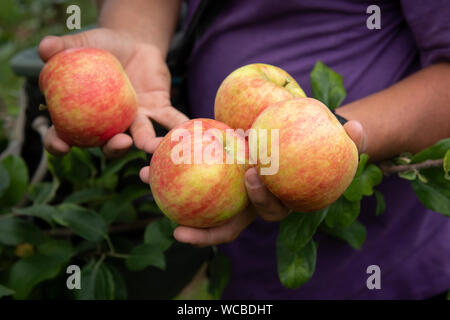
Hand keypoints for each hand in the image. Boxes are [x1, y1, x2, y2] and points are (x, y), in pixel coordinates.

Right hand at [39, 28, 188, 157]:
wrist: (133, 43)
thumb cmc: (102, 47)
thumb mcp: (83, 44)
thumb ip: (64, 47)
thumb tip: (44, 47)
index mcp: (84, 114)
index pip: (65, 133)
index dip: (60, 143)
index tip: (62, 146)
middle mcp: (110, 124)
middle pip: (109, 144)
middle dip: (114, 149)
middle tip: (121, 143)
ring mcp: (136, 120)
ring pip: (141, 137)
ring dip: (148, 143)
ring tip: (153, 145)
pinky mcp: (158, 109)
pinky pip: (170, 119)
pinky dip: (179, 124)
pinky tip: (190, 129)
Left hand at [140, 120, 365, 246]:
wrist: (297, 138)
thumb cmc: (316, 144)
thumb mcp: (336, 140)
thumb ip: (349, 139)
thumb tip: (356, 128)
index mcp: (277, 199)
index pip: (266, 210)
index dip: (258, 202)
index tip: (251, 176)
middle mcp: (250, 201)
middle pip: (225, 223)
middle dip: (201, 230)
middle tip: (175, 225)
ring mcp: (231, 189)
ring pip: (201, 200)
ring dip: (171, 194)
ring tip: (145, 178)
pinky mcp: (218, 172)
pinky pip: (194, 173)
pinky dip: (173, 166)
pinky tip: (153, 151)